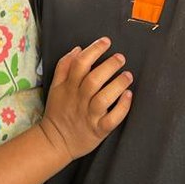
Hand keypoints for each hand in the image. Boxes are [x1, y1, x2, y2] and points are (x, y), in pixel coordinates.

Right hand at [40, 37, 131, 159]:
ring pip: (103, 99)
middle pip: (94, 80)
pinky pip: (111, 120)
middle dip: (109, 66)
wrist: (55, 142)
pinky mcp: (98, 130)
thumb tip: (78, 49)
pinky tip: (128, 96)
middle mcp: (79, 100)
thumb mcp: (55, 86)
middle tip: (121, 58)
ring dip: (117, 85)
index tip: (106, 41)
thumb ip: (64, 66)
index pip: (80, 64)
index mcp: (69, 87)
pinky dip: (122, 108)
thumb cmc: (58, 111)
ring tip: (128, 75)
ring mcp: (89, 116)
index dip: (94, 50)